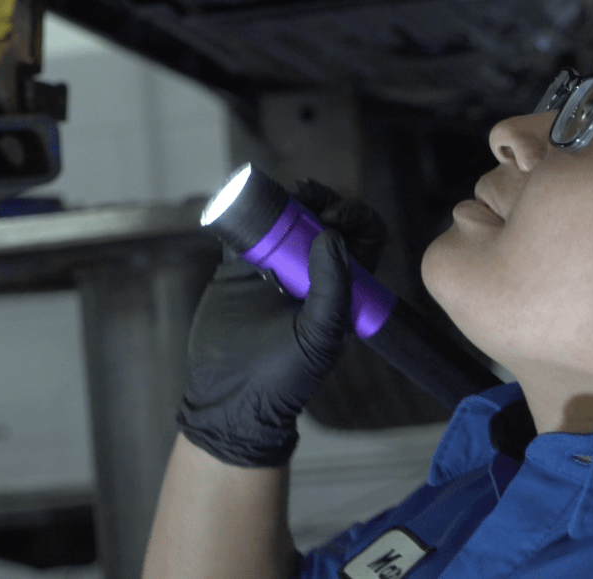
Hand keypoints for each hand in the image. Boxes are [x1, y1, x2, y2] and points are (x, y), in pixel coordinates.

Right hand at [175, 207, 367, 467]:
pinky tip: (245, 202)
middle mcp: (311, 273)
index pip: (362, 239)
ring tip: (282, 196)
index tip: (334, 216)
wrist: (230, 396)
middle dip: (321, 201)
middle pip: (325, 220)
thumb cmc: (283, 376)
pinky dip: (245, 211)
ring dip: (287, 201)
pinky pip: (246, 230)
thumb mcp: (318, 335)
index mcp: (341, 287)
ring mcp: (274, 267)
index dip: (355, 218)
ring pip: (287, 219)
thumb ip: (332, 288)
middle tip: (306, 196)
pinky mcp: (239, 268)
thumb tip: (331, 236)